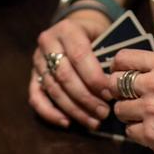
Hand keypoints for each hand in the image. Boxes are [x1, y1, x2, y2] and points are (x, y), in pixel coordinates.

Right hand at [29, 9, 112, 128]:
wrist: (77, 29)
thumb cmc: (97, 37)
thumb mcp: (105, 36)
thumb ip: (109, 55)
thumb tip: (120, 85)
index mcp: (67, 29)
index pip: (79, 56)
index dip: (94, 78)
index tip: (110, 95)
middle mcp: (48, 43)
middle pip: (65, 76)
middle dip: (86, 98)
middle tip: (104, 113)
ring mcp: (38, 60)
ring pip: (54, 89)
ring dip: (74, 110)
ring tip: (94, 122)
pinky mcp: (33, 76)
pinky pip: (36, 97)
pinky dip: (50, 113)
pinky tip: (67, 123)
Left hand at [108, 20, 153, 153]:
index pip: (122, 59)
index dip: (118, 67)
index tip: (122, 74)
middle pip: (114, 84)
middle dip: (120, 91)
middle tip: (133, 98)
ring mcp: (151, 111)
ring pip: (120, 110)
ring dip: (130, 114)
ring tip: (147, 116)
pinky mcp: (151, 135)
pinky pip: (129, 131)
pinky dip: (139, 133)